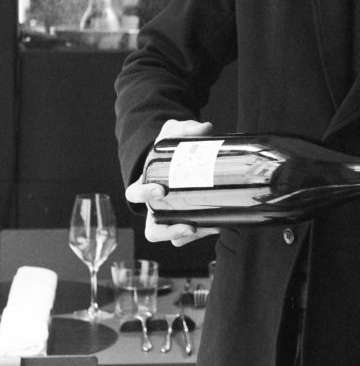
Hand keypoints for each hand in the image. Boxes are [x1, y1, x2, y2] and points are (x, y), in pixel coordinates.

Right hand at [125, 119, 219, 247]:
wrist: (182, 157)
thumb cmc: (171, 148)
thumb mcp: (174, 134)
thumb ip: (186, 129)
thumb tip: (206, 128)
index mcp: (145, 186)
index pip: (135, 195)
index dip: (144, 195)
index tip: (161, 191)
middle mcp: (155, 207)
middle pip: (153, 230)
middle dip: (168, 230)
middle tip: (188, 224)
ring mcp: (171, 217)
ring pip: (172, 238)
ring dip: (188, 237)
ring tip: (206, 228)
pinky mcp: (189, 221)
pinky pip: (190, 235)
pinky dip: (203, 233)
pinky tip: (219, 224)